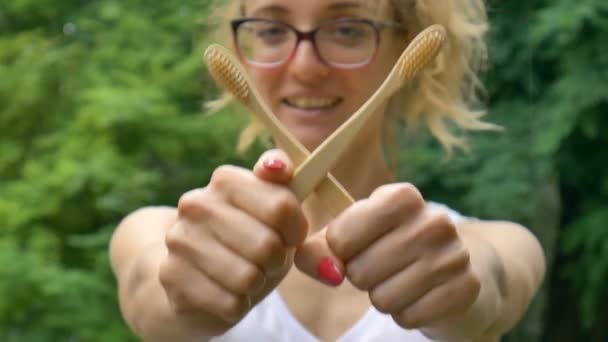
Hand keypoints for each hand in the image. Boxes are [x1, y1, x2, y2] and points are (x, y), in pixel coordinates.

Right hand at [158, 150, 307, 332]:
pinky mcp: (171, 276)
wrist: (195, 278)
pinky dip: (237, 305)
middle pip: (267, 245)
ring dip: (256, 284)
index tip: (289, 236)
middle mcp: (196, 204)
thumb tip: (276, 165)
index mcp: (225, 179)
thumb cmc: (248, 241)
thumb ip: (282, 183)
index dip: (296, 230)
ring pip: (248, 277)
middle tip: (265, 261)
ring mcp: (179, 239)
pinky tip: (226, 294)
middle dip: (275, 261)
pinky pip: (230, 303)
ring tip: (246, 277)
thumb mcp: (272, 211)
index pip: (281, 206)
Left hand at [297, 183, 479, 329]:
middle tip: (382, 267)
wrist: (453, 267)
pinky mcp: (466, 288)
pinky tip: (419, 296)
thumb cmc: (389, 246)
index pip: (340, 238)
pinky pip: (408, 317)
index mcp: (401, 196)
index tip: (357, 246)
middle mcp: (432, 221)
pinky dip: (406, 314)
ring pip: (382, 300)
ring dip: (383, 298)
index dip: (340, 251)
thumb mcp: (353, 236)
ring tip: (400, 281)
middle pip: (358, 273)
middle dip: (362, 277)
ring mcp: (453, 254)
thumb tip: (329, 272)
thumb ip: (320, 249)